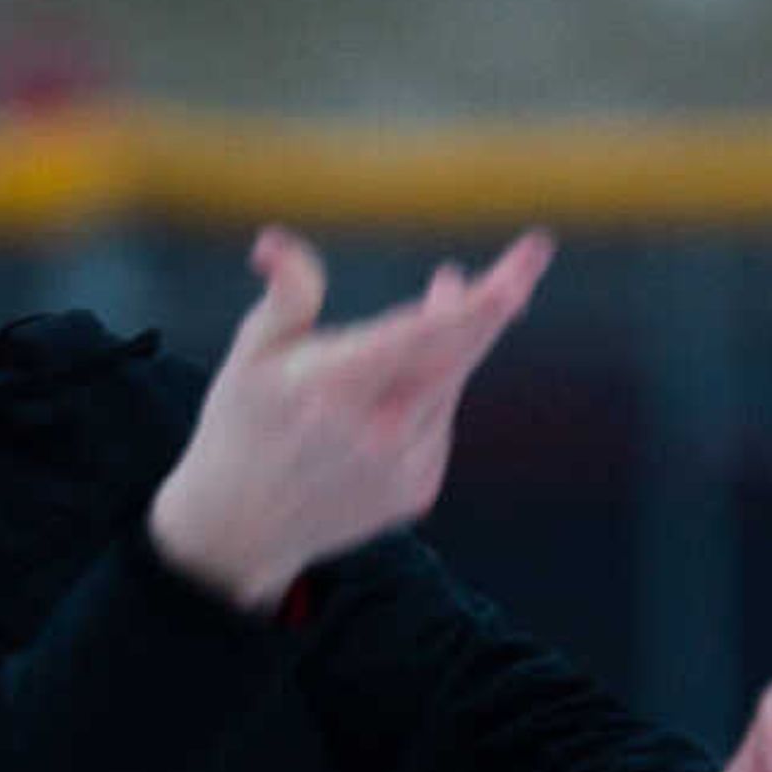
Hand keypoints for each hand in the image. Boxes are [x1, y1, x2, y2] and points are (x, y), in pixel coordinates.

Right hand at [148, 225, 551, 612]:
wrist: (242, 527)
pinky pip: (441, 420)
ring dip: (457, 336)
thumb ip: (287, 296)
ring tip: (444, 292)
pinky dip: (434, 387)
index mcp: (334, 387)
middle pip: (460, 354)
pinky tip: (400, 384)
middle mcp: (377, 432)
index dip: (481, 299)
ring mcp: (402, 468)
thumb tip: (276, 244)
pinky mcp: (418, 491)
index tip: (527, 263)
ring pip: (452, 382)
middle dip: (496, 302)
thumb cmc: (243, 425)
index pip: (426, 335)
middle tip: (529, 258)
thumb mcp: (250, 354)